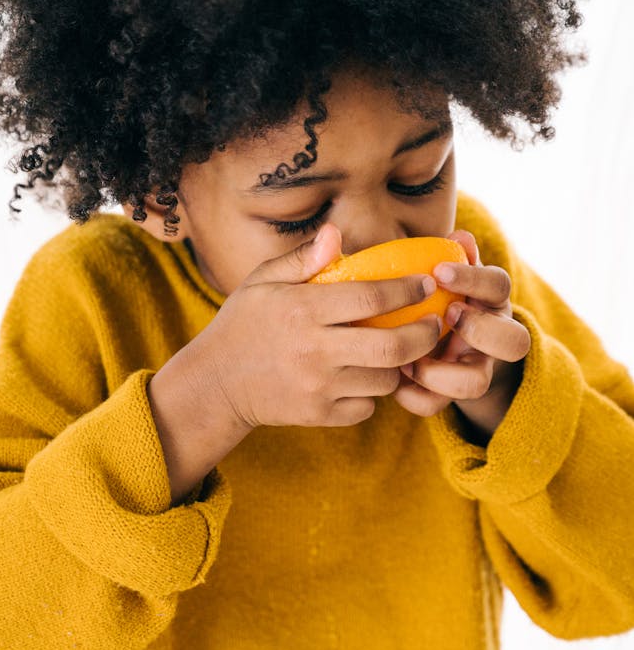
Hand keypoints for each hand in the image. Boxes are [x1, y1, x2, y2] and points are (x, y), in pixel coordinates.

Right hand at [187, 222, 443, 430]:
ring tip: (397, 349)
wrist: (216, 384)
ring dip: (398, 365)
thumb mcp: (262, 281)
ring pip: (385, 380)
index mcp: (302, 309)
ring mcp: (318, 387)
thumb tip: (335, 234)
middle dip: (424, 334)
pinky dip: (372, 394)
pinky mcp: (319, 416)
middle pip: (392, 347)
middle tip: (433, 323)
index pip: (371, 297)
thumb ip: (302, 259)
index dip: (407, 289)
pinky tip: (363, 377)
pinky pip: (367, 407)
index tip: (424, 283)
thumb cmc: (243, 324)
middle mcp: (313, 350)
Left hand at [393, 230, 530, 439]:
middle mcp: (491, 338)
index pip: (499, 285)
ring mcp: (473, 369)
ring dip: (444, 373)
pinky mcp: (447, 396)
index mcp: (488, 301)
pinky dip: (415, 395)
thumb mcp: (437, 273)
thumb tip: (459, 236)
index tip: (439, 270)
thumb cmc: (428, 293)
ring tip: (411, 360)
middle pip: (516, 342)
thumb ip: (446, 255)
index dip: (474, 278)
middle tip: (446, 315)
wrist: (423, 339)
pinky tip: (395, 378)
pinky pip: (438, 407)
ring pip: (479, 383)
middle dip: (480, 330)